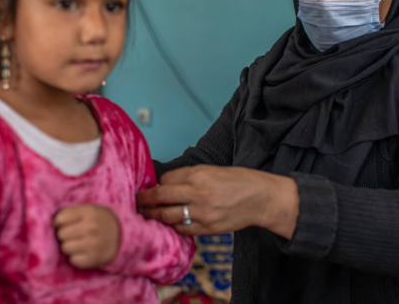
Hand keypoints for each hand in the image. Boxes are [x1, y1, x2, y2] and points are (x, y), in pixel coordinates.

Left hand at [53, 204, 119, 268]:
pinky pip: (73, 260)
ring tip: (79, 243)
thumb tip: (49, 223)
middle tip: (74, 234)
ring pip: (65, 248)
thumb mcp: (89, 210)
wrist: (121, 236)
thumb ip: (71, 212)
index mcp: (89, 212)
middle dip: (65, 235)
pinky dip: (76, 257)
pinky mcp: (93, 259)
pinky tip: (84, 252)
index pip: (60, 218)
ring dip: (69, 246)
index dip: (59, 222)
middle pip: (61, 234)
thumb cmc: (99, 221)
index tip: (64, 224)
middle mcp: (91, 227)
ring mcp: (93, 244)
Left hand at [136, 165, 298, 238]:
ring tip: (146, 214)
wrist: (262, 199)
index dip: (156, 183)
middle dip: (145, 199)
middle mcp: (198, 192)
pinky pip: (182, 229)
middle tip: (137, 201)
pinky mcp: (208, 228)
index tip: (151, 187)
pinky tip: (168, 224)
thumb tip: (168, 183)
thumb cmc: (240, 181)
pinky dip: (173, 227)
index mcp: (200, 174)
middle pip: (160, 196)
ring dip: (154, 215)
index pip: (166, 179)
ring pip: (167, 215)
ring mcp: (202, 212)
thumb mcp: (214, 170)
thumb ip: (191, 177)